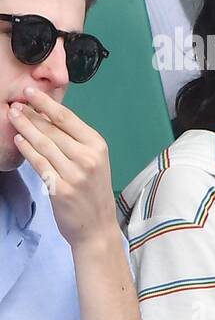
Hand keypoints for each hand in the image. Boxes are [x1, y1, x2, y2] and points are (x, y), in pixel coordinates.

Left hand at [9, 87, 118, 247]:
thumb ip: (75, 142)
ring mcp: (75, 174)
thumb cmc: (93, 192)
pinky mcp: (61, 189)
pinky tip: (18, 140)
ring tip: (12, 117)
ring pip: (43, 144)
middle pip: (53, 129)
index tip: (30, 92)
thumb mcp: (94, 162)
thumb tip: (49, 117)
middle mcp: (88, 158)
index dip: (46, 103)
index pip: (68, 119)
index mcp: (98, 146)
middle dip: (31, 114)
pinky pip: (39, 164)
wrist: (96, 227)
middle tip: (14, 104)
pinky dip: (27, 150)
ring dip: (25, 128)